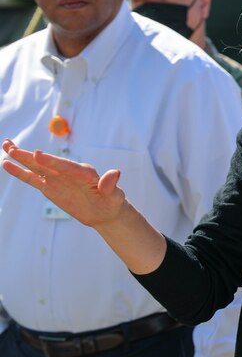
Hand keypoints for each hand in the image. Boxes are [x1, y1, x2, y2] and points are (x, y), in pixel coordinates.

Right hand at [1, 139, 125, 227]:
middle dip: (28, 155)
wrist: (104, 211)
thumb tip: (115, 173)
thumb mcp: (114, 195)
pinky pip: (32, 178)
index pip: (65, 166)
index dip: (51, 161)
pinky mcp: (50, 187)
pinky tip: (7, 164)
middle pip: (46, 163)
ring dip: (21, 157)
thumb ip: (110, 185)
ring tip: (6, 145)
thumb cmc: (111, 202)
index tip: (37, 154)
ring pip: (36, 167)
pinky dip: (20, 172)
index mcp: (84, 172)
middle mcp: (68, 171)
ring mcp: (57, 178)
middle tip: (11, 146)